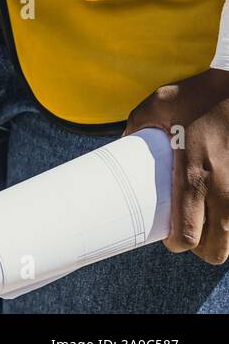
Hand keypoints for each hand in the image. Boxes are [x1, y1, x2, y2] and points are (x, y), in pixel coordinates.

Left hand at [125, 67, 228, 264]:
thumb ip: (137, 125)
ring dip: (221, 237)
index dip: (177, 244)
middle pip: (216, 248)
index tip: (169, 238)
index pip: (188, 234)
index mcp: (193, 175)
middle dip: (201, 248)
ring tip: (208, 224)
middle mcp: (221, 188)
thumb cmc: (201, 94)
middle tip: (189, 234)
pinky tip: (223, 209)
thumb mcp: (159, 104)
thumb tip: (124, 140)